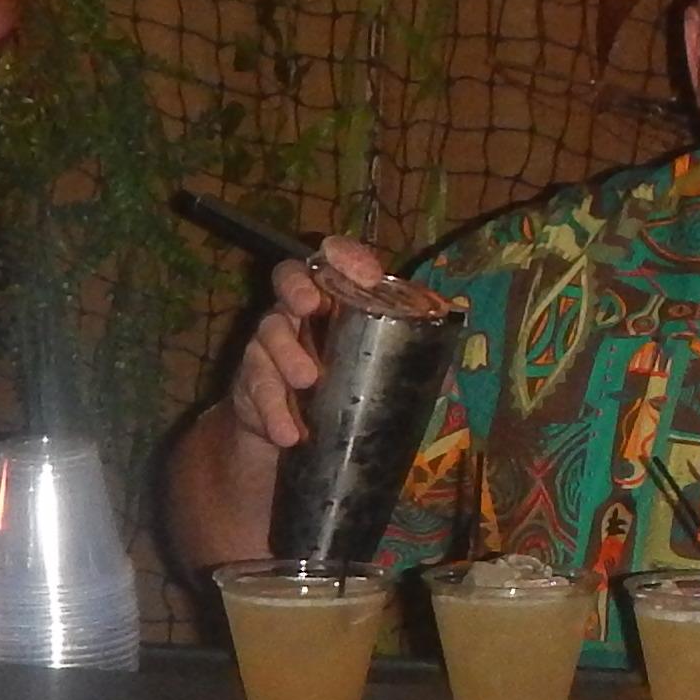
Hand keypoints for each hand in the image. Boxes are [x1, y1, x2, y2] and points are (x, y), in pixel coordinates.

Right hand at [216, 234, 387, 455]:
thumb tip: (448, 379)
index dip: (347, 257)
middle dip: (297, 286)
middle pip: (289, 278)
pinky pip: (256, 387)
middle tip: (309, 305)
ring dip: (286, 354)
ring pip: (270, 331)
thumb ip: (409, 372)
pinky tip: (288, 432)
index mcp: (335, 304)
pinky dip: (272, 410)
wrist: (293, 442)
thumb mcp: (379, 381)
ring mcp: (270, 346)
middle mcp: (299, 314)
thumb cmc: (344, 395)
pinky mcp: (251, 383)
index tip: (367, 275)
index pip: (335, 263)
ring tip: (307, 380)